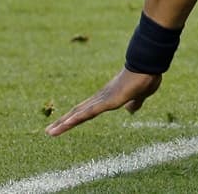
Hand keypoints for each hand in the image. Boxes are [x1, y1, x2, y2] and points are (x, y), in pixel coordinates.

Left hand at [45, 67, 162, 135]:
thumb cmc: (146, 77)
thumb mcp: (140, 95)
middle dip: (63, 122)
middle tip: (48, 131)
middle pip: (79, 112)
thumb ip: (135, 102)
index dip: (76, 117)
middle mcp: (102, 98)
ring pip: (79, 113)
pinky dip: (76, 118)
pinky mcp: (107, 101)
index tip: (64, 124)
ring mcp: (103, 99)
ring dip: (64, 123)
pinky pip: (89, 112)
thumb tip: (131, 110)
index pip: (88, 110)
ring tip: (50, 132)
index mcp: (109, 98)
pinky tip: (66, 124)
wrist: (149, 65)